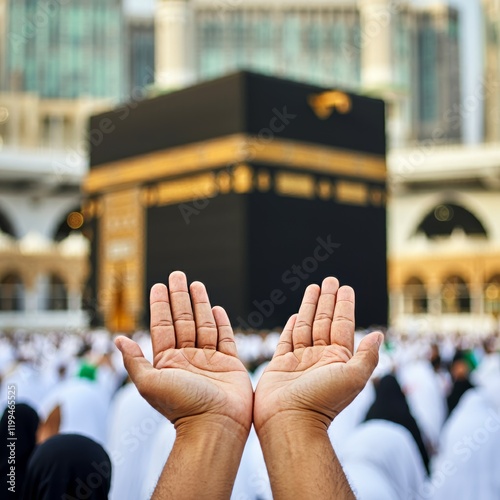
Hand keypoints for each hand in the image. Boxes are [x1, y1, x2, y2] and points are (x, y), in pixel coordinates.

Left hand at [115, 271, 252, 434]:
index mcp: (168, 361)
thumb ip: (135, 361)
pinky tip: (216, 308)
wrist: (215, 427)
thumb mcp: (150, 383)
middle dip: (179, 297)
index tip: (158, 286)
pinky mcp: (229, 364)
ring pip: (203, 324)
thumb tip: (118, 339)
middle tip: (177, 275)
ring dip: (200, 304)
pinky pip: (224, 338)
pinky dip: (221, 322)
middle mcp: (188, 358)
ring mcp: (209, 360)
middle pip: (183, 320)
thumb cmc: (181, 408)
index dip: (160, 305)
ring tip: (196, 284)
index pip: (163, 326)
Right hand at [254, 277, 381, 432]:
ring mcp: (300, 361)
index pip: (342, 325)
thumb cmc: (323, 402)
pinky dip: (292, 326)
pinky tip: (296, 315)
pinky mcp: (281, 365)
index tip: (345, 288)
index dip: (344, 305)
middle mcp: (321, 358)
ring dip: (310, 306)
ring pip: (306, 326)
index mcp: (339, 360)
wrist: (290, 423)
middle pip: (325, 321)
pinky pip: (287, 340)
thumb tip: (380, 334)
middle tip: (330, 280)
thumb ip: (367, 355)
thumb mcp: (353, 377)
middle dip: (328, 300)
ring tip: (313, 287)